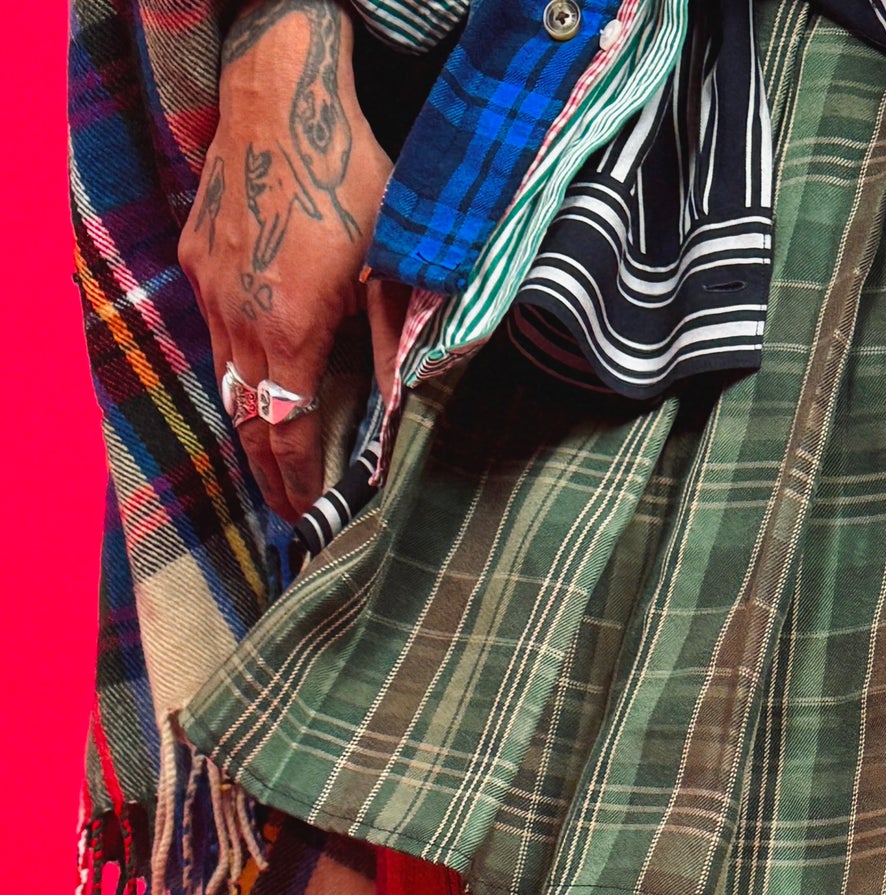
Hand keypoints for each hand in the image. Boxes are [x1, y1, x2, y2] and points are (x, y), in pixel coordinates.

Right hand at [178, 0, 390, 519]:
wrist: (280, 100)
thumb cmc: (351, 178)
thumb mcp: (394, 265)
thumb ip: (393, 341)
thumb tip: (404, 406)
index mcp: (289, 327)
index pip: (288, 432)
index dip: (300, 483)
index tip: (311, 520)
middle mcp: (238, 317)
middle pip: (248, 420)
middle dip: (270, 475)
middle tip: (292, 515)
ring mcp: (211, 288)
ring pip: (228, 381)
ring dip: (255, 426)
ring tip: (278, 465)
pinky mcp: (198, 260)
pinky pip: (215, 334)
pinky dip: (239, 373)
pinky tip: (264, 384)